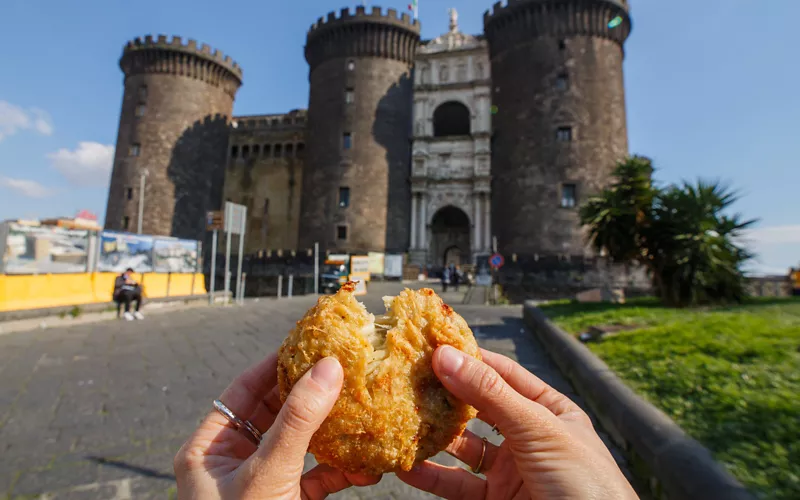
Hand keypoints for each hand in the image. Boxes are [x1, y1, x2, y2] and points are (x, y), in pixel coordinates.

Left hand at [174, 354, 380, 498]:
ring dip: (332, 431)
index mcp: (210, 449)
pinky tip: (366, 463)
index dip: (278, 363)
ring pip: (300, 444)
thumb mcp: (268, 473)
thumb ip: (298, 421)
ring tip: (362, 407)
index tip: (313, 343)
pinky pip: (315, 477)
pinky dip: (339, 470)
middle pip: (276, 412)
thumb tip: (328, 367)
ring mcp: (261, 483)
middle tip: (347, 368)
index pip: (245, 390)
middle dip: (313, 393)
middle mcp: (233, 461)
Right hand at [397, 346, 637, 499]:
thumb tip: (448, 357)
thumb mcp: (538, 429)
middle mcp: (527, 435)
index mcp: (548, 410)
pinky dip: (432, 476)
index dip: (469, 359)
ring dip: (434, 436)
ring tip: (403, 420)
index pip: (502, 374)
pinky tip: (409, 466)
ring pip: (463, 447)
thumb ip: (491, 394)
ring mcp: (510, 469)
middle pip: (478, 408)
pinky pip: (458, 485)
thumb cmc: (585, 482)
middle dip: (445, 395)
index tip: (433, 346)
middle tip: (410, 379)